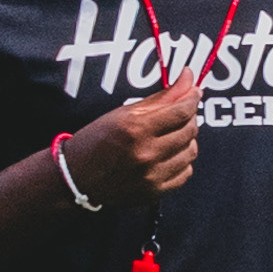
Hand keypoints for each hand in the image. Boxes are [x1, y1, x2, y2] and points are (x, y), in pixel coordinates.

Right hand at [64, 69, 198, 211]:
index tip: (195, 92)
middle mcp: (146, 154)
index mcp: (136, 129)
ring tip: (174, 134)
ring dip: (187, 140)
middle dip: (190, 118)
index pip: (180, 112)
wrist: (77, 177)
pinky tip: (169, 155)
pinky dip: (182, 161)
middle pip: (189, 131)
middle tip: (181, 113)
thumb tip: (189, 78)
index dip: (192, 99)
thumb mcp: (125, 113)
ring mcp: (151, 176)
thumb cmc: (98, 139)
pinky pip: (184, 174)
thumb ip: (161, 97)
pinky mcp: (153, 193)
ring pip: (190, 153)